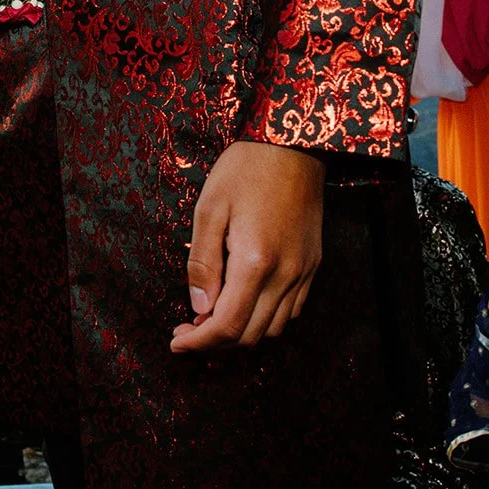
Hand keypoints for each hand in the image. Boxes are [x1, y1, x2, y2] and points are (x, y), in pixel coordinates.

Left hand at [170, 141, 324, 351]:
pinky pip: (290, 311)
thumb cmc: (244, 171)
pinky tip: (242, 304)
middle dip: (215, 343)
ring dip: (240, 334)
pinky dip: (264, 320)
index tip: (177, 342)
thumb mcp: (209, 209)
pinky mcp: (312, 265)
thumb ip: (203, 263)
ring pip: (273, 329)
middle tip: (187, 331)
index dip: (199, 343)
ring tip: (211, 320)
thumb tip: (198, 307)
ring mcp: (303, 272)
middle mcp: (285, 275)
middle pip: (250, 335)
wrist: (291, 146)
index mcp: (255, 261)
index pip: (227, 325)